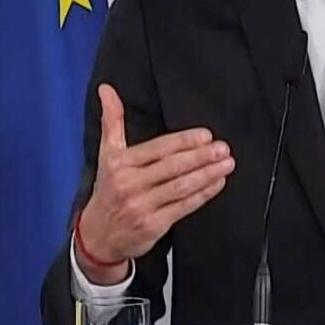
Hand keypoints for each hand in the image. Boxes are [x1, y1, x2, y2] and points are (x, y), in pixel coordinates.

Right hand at [76, 84, 235, 283]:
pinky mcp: (154, 226)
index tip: (206, 136)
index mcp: (120, 163)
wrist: (98, 235)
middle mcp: (130, 184)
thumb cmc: (108, 189)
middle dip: (201, 157)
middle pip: (172, 167)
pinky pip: (183, 207)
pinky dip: (203, 195)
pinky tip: (217, 183)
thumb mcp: (106, 154)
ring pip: (181, 187)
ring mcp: (142, 206)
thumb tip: (106, 89)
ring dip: (207, 175)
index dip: (184, 142)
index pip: (158, 149)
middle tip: (223, 148)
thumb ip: (112, 120)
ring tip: (226, 163)